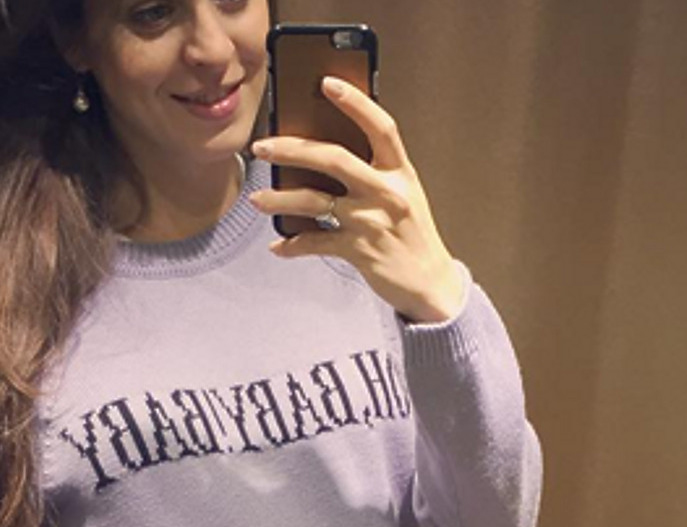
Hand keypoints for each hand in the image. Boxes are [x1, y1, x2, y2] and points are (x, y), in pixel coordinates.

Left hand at [248, 76, 463, 323]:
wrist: (430, 283)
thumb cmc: (410, 234)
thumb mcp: (402, 195)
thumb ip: (372, 173)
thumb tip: (321, 154)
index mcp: (401, 172)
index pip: (381, 127)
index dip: (355, 102)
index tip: (327, 83)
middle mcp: (388, 192)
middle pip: (334, 158)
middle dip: (292, 148)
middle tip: (262, 146)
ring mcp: (372, 221)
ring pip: (315, 200)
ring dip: (280, 199)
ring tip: (257, 200)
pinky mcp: (359, 251)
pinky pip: (315, 242)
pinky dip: (293, 246)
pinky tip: (279, 246)